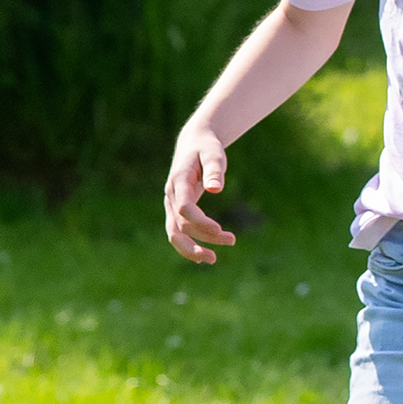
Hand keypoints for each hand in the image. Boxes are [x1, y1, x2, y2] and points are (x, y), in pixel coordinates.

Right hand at [162, 132, 240, 262]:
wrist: (193, 143)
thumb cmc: (206, 148)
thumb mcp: (213, 153)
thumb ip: (214, 170)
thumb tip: (216, 189)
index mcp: (179, 181)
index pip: (184, 208)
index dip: (201, 222)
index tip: (221, 230)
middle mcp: (171, 195)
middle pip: (180, 226)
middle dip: (202, 238)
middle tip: (231, 241)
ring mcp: (171, 203)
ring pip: (174, 233)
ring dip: (192, 249)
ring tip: (213, 259)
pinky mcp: (176, 209)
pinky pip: (177, 231)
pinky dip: (187, 245)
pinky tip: (202, 256)